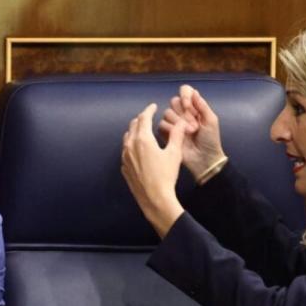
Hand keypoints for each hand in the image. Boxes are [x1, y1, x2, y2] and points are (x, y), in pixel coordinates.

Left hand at [121, 103, 185, 237]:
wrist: (154, 198)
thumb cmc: (166, 176)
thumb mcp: (174, 153)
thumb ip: (177, 135)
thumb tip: (181, 123)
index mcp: (143, 139)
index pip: (144, 118)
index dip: (149, 110)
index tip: (153, 107)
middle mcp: (130, 146)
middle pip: (133, 126)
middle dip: (141, 119)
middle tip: (148, 117)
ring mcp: (125, 157)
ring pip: (127, 138)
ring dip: (134, 131)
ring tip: (142, 131)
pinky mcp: (124, 168)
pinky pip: (125, 151)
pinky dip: (131, 145)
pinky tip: (137, 149)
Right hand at [159, 85, 226, 183]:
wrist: (204, 159)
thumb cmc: (210, 140)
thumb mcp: (211, 120)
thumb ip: (202, 105)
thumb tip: (194, 91)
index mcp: (194, 107)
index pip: (185, 91)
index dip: (185, 96)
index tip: (189, 106)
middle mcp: (182, 112)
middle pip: (174, 101)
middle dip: (183, 113)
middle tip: (194, 125)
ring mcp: (173, 122)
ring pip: (167, 112)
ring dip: (178, 122)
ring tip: (190, 133)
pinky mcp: (166, 133)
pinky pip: (162, 124)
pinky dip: (170, 129)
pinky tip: (179, 136)